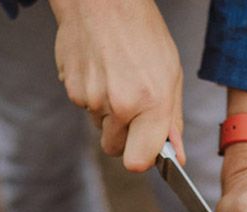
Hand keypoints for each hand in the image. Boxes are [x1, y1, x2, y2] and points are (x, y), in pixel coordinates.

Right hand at [49, 0, 184, 171]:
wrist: (102, 1)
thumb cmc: (142, 32)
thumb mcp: (171, 74)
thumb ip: (172, 120)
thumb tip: (175, 155)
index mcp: (150, 103)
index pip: (138, 162)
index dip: (142, 158)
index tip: (147, 148)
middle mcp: (119, 105)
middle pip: (115, 149)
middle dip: (124, 137)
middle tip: (132, 107)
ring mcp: (91, 99)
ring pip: (100, 127)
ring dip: (108, 114)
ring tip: (117, 80)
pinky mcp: (71, 90)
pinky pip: (84, 108)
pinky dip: (93, 97)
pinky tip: (102, 72)